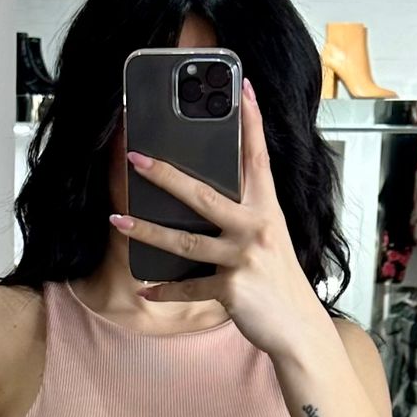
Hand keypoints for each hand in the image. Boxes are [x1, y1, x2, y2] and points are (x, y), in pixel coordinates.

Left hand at [111, 76, 332, 364]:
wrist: (300, 329)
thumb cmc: (280, 283)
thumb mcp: (271, 240)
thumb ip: (246, 217)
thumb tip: (204, 200)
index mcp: (268, 210)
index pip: (257, 158)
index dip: (251, 121)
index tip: (241, 87)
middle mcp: (256, 228)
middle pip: (202, 195)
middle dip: (165, 174)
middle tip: (136, 157)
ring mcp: (243, 258)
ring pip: (184, 241)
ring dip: (146, 231)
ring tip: (116, 220)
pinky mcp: (232, 289)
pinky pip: (189, 286)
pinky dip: (165, 289)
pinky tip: (145, 289)